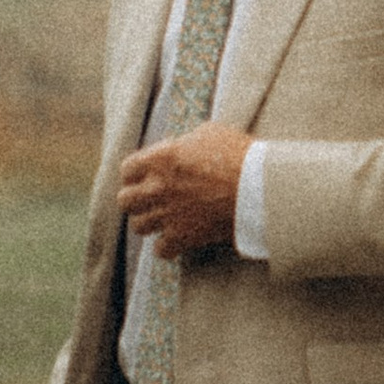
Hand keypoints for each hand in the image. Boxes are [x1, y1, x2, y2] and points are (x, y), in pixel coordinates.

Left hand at [117, 120, 251, 258]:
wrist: (259, 187)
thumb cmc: (238, 155)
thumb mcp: (209, 133)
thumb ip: (184, 143)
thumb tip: (179, 148)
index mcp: (160, 159)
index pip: (127, 169)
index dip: (134, 173)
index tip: (142, 176)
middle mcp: (157, 188)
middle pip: (125, 201)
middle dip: (136, 199)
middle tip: (150, 199)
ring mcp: (168, 215)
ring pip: (138, 226)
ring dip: (149, 222)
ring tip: (163, 219)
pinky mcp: (183, 237)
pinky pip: (161, 250)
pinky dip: (167, 246)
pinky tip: (178, 238)